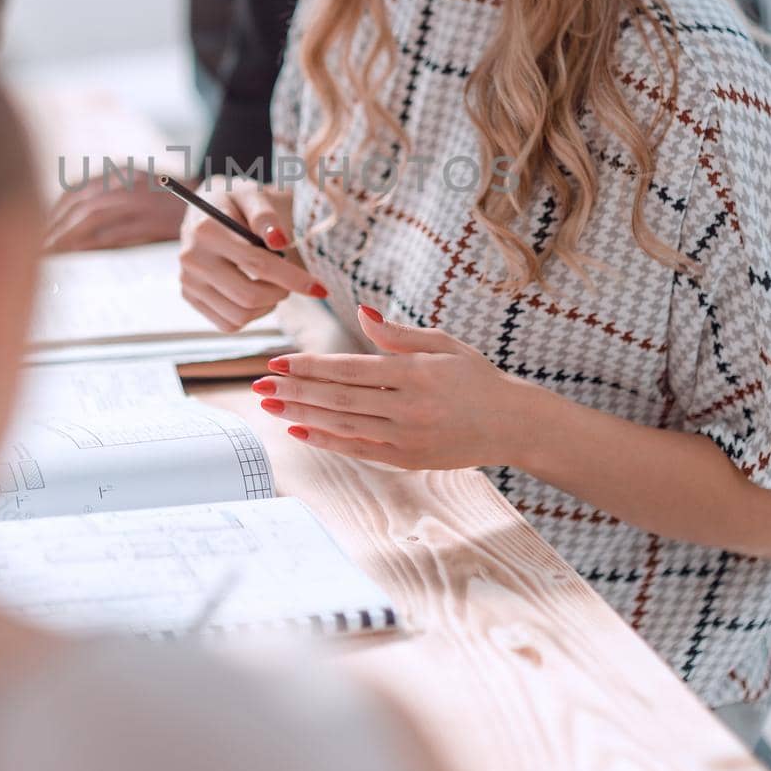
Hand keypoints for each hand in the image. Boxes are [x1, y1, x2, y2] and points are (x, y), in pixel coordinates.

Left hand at [44, 172, 185, 251]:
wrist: (212, 201)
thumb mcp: (138, 189)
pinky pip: (116, 232)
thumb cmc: (171, 203)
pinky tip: (80, 257)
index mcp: (119, 173)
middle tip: (38, 250)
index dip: (53, 214)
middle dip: (55, 228)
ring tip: (52, 257)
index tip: (40, 232)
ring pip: (92, 217)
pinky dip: (94, 245)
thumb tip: (72, 223)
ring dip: (68, 238)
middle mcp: (127, 181)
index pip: (74, 192)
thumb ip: (110, 199)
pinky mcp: (152, 219)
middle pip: (79, 205)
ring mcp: (140, 199)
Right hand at [178, 176, 327, 332]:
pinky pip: (228, 324)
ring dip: (268, 305)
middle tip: (292, 281)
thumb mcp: (253, 195)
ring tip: (274, 283)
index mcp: (206, 229)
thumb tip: (278, 241)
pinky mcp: (190, 297)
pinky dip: (251, 315)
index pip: (256, 263)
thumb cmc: (238, 201)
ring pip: (239, 315)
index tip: (320, 289)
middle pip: (248, 295)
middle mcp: (191, 258)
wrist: (208, 207)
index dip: (292, 278)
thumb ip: (265, 215)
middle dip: (281, 292)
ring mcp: (188, 281)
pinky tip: (256, 293)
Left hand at [251, 305, 520, 468]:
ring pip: (343, 425)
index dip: (309, 366)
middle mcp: (408, 406)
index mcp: (414, 372)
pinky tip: (300, 430)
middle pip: (338, 398)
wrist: (512, 423)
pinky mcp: (408, 459)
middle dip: (294, 391)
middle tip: (258, 385)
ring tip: (270, 406)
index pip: (349, 368)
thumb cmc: (475, 377)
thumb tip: (363, 311)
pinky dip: (326, 440)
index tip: (277, 362)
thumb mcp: (443, 344)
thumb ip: (399, 333)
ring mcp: (407, 436)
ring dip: (301, 415)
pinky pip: (358, 449)